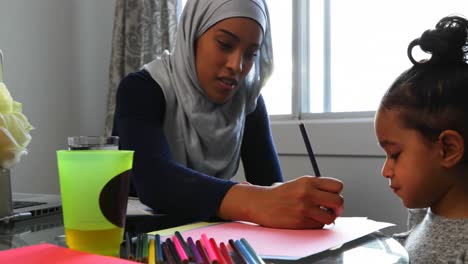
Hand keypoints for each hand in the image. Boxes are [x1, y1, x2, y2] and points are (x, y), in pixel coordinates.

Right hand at [219, 176, 343, 228]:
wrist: (260, 203)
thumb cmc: (280, 194)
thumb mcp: (299, 184)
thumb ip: (316, 188)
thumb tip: (336, 201)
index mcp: (308, 181)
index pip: (337, 186)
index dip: (337, 193)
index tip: (332, 196)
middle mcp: (307, 193)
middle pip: (338, 201)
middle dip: (337, 207)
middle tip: (331, 209)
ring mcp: (304, 208)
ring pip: (330, 217)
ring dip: (328, 218)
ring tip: (320, 215)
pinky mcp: (300, 221)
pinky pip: (319, 225)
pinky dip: (317, 224)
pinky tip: (308, 219)